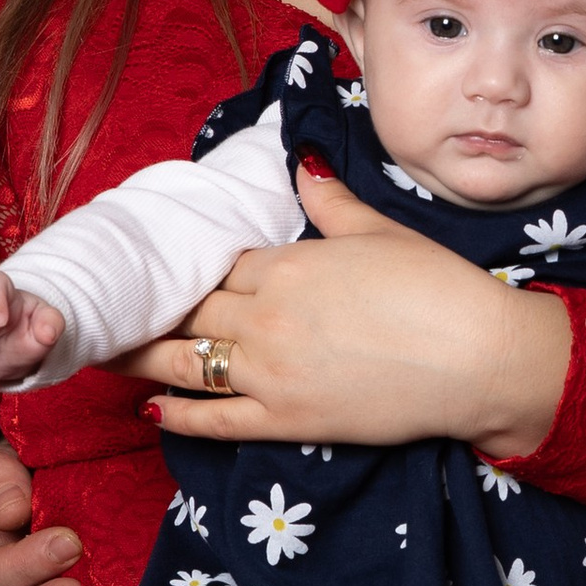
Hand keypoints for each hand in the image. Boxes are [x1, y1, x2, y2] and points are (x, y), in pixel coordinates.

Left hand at [126, 168, 573, 462]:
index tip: (172, 270)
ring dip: (141, 357)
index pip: (221, 263)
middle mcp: (265, 317)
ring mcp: (270, 374)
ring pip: (185, 362)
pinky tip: (151, 410)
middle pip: (192, 310)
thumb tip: (299, 164)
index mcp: (287, 264)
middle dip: (156, 308)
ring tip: (107, 352)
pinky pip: (213, 420)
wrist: (478, 359)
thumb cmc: (439, 289)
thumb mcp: (381, 231)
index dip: (198, 268)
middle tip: (120, 307)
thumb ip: (330, 202)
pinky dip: (177, 416)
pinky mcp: (284, 421)